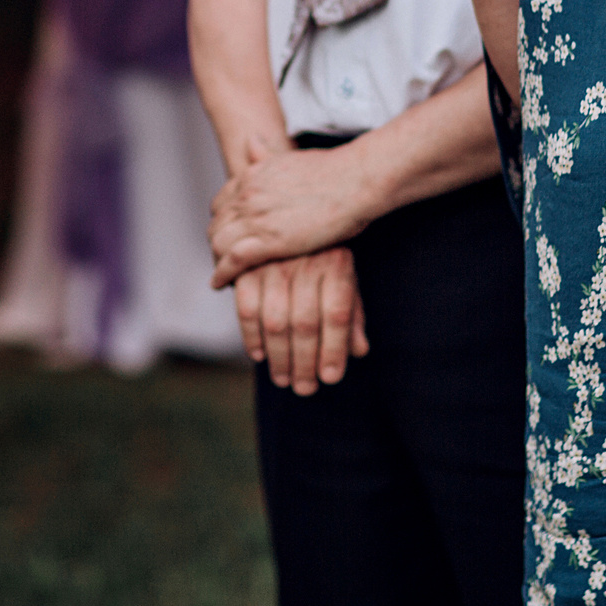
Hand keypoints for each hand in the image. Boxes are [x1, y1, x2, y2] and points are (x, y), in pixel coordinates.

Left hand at [210, 136, 380, 286]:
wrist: (355, 181)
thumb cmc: (333, 171)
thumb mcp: (289, 157)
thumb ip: (266, 154)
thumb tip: (251, 141)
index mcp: (252, 176)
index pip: (220, 204)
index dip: (222, 222)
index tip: (228, 235)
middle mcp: (248, 195)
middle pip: (216, 225)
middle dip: (217, 243)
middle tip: (223, 259)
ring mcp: (256, 217)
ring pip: (218, 243)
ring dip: (217, 260)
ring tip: (223, 275)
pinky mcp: (269, 240)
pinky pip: (232, 260)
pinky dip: (222, 274)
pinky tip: (220, 284)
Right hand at [232, 248, 368, 394]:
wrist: (286, 216)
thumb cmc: (322, 257)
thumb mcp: (344, 277)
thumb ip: (352, 313)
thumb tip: (360, 350)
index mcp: (336, 263)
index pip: (337, 314)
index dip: (334, 350)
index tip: (330, 378)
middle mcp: (305, 262)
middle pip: (305, 323)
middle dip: (305, 363)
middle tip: (304, 388)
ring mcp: (273, 263)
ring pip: (275, 322)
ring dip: (279, 357)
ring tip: (284, 379)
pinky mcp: (246, 267)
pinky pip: (247, 309)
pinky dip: (251, 336)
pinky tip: (260, 355)